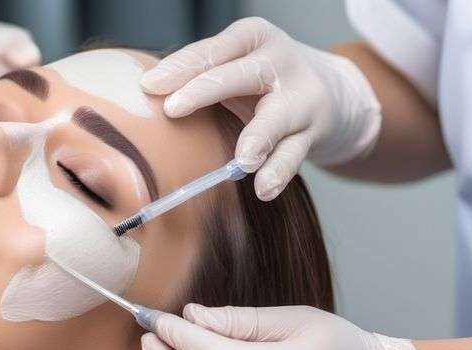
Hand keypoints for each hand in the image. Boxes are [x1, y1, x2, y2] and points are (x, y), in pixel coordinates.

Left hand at [139, 17, 381, 199]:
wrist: (330, 91)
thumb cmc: (258, 79)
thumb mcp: (231, 65)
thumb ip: (196, 77)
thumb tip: (142, 99)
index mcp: (252, 37)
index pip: (212, 50)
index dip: (179, 67)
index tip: (148, 86)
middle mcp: (279, 61)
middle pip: (241, 74)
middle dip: (206, 90)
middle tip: (173, 109)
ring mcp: (301, 97)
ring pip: (278, 117)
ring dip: (259, 138)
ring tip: (243, 161)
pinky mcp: (312, 131)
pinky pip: (294, 154)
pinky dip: (279, 172)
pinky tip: (264, 189)